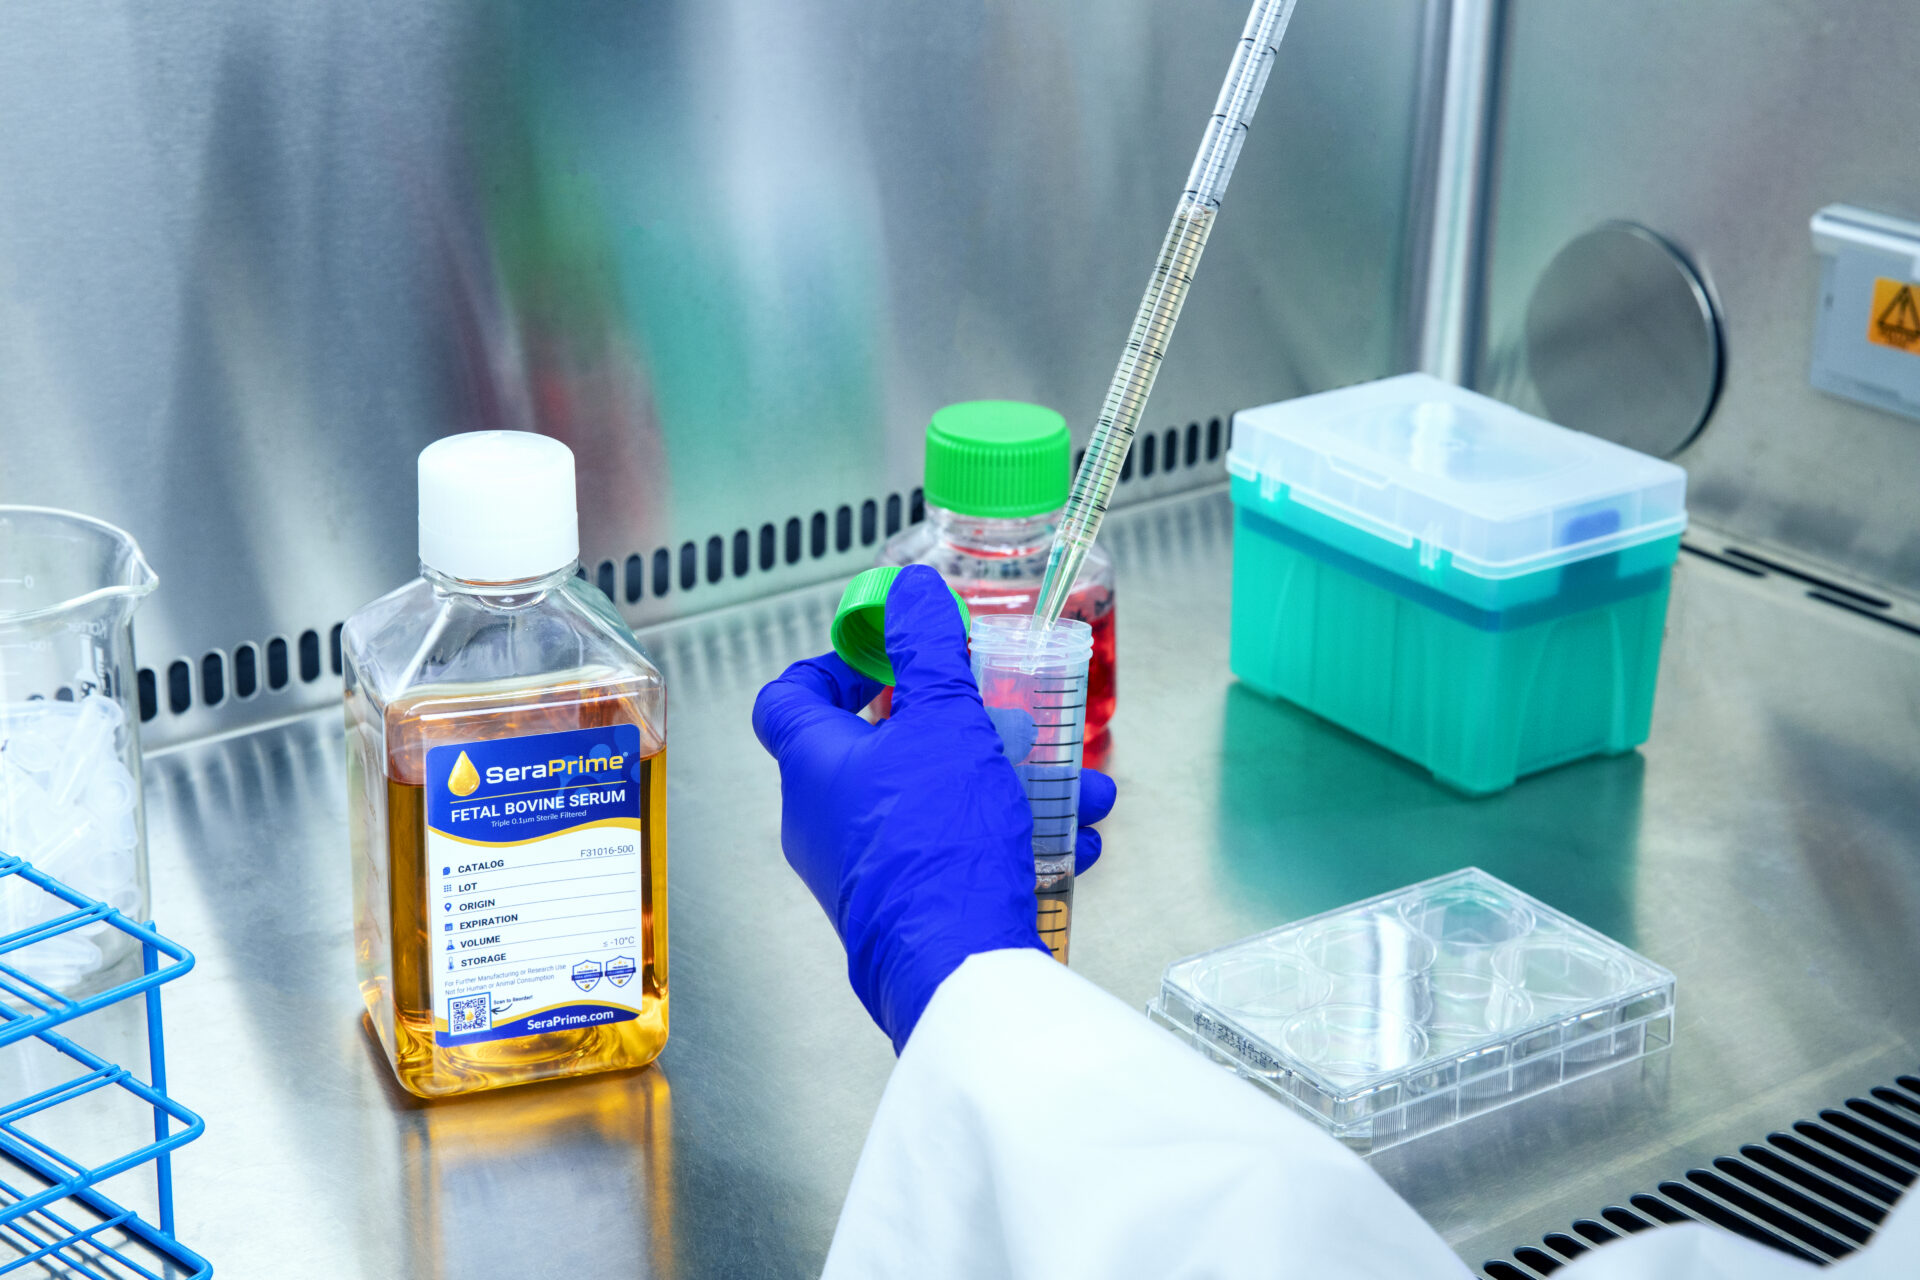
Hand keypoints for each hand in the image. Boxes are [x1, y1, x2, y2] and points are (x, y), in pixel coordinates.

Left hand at [753, 565, 1115, 1051]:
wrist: (957, 968)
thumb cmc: (937, 845)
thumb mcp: (946, 721)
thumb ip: (928, 650)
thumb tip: (908, 591)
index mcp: (815, 764)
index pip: (789, 696)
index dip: (833, 663)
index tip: (887, 652)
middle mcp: (824, 818)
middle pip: (883, 747)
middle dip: (961, 726)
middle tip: (1004, 716)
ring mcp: (862, 868)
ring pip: (935, 802)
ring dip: (1008, 783)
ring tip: (1077, 785)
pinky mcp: (903, 908)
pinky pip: (955, 852)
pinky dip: (1010, 836)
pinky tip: (1074, 837)